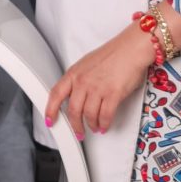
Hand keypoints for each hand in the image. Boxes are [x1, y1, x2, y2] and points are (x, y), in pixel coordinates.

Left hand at [44, 21, 154, 135]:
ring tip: (95, 127)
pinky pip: (105, 115)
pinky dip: (104, 124)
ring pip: (89, 115)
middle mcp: (83, 81)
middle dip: (75, 125)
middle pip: (73, 110)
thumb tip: (75, 94)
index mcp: (74, 73)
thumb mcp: (86, 64)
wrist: (131, 49)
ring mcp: (97, 88)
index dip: (50, 110)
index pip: (56, 94)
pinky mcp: (113, 94)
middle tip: (79, 132)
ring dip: (92, 125)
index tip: (49, 120)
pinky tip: (105, 126)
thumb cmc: (112, 55)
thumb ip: (78, 79)